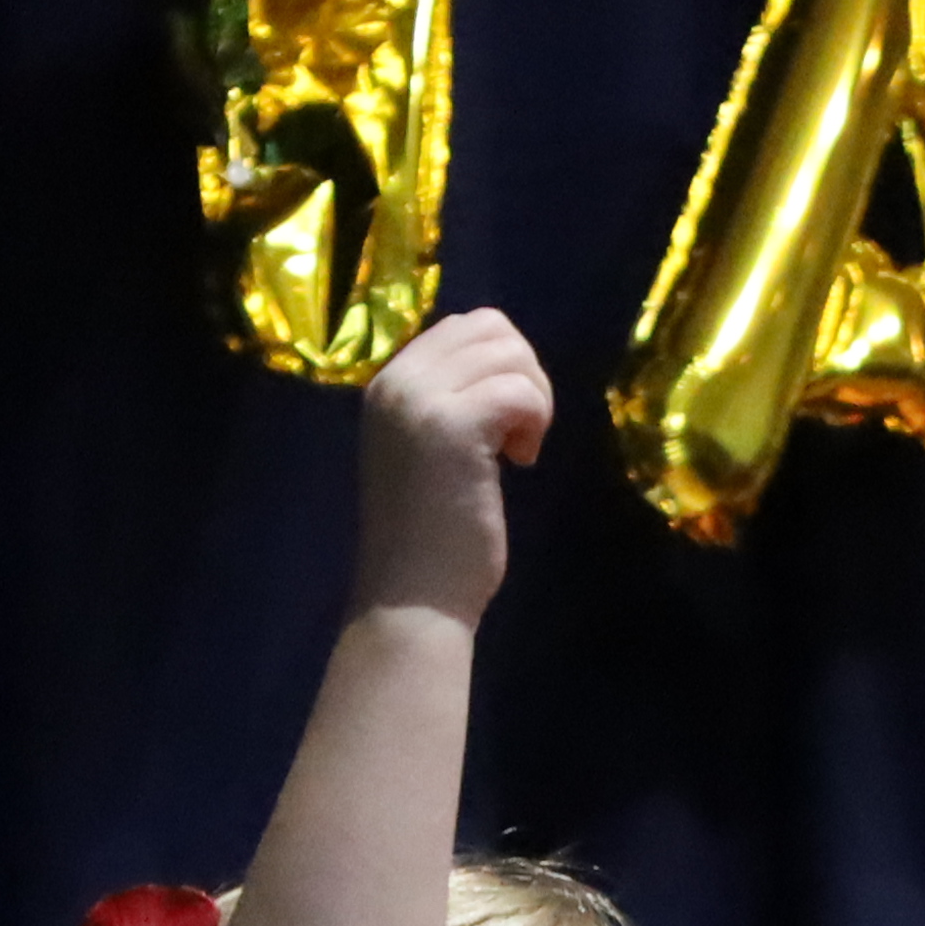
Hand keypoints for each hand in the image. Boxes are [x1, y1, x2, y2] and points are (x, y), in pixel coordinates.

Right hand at [352, 308, 551, 629]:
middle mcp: (398, 381)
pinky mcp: (453, 427)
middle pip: (490, 327)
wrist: (411, 598)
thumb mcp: (429, 450)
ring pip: (510, 354)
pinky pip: (520, 391)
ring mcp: (421, 401)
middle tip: (519, 433)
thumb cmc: (428, 538)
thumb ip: (450, 400)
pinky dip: (535, 420)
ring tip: (518, 451)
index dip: (501, 363)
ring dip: (533, 399)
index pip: (462, 326)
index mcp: (389, 382)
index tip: (501, 422)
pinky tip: (521, 462)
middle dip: (524, 373)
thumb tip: (502, 363)